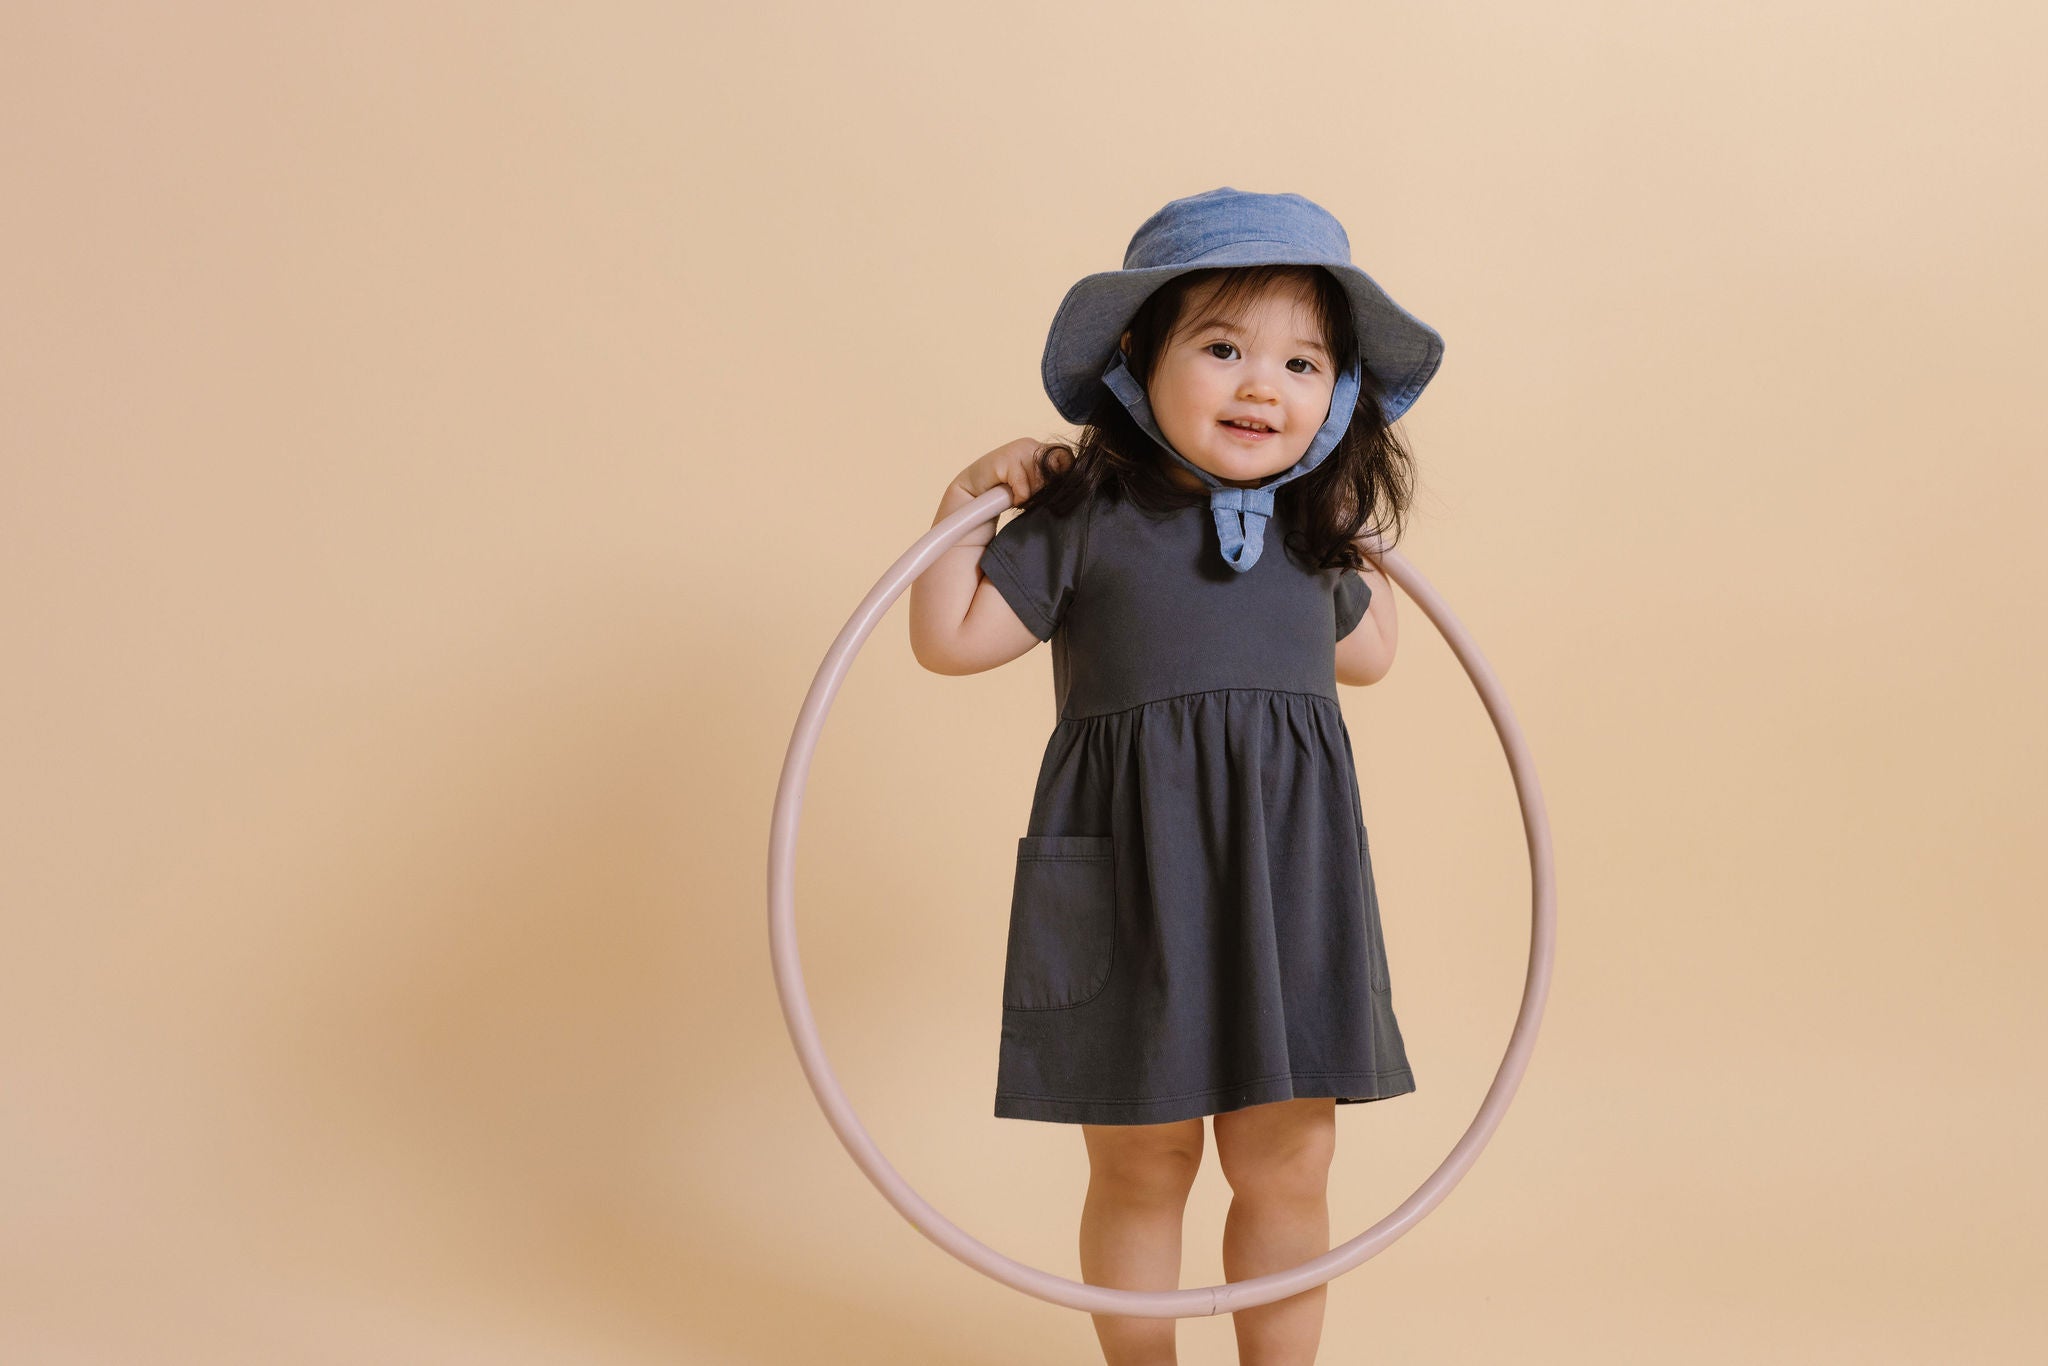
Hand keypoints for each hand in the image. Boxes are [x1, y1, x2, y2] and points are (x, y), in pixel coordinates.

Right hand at [956, 438, 1071, 511]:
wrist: (973, 494)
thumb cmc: (1006, 492)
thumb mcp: (1034, 486)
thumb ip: (1050, 480)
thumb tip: (1070, 480)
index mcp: (1041, 449)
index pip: (1067, 458)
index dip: (1062, 476)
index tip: (1047, 489)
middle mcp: (1032, 445)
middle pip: (1058, 470)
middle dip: (1044, 488)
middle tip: (1026, 493)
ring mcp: (1019, 449)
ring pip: (1042, 480)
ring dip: (1031, 494)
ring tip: (1016, 494)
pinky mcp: (1006, 459)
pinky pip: (1024, 488)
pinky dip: (1019, 498)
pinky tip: (1009, 497)